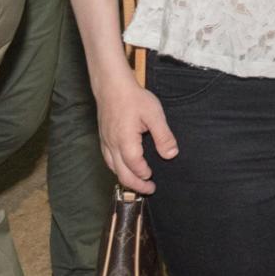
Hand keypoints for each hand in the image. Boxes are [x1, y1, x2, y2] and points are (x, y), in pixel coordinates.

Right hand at [95, 74, 177, 193]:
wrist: (112, 86)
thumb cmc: (134, 98)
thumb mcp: (154, 114)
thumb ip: (163, 136)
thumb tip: (171, 154)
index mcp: (125, 141)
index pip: (134, 166)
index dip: (144, 174)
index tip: (153, 177)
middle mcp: (112, 145)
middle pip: (121, 173)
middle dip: (135, 185)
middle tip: (149, 189)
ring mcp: (105, 142)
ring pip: (113, 168)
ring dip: (126, 178)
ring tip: (138, 182)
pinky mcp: (103, 138)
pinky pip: (108, 160)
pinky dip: (118, 168)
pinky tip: (125, 168)